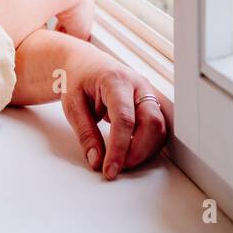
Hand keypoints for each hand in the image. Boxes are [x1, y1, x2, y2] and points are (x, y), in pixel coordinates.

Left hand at [60, 43, 167, 179]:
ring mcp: (147, 93)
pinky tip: (132, 152)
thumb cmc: (78, 79)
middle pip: (151, 123)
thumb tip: (97, 160)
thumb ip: (85, 134)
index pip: (124, 118)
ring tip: (123, 162)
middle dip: (137, 152)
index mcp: (115, 80)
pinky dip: (148, 145)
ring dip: (144, 151)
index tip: (110, 169)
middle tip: (118, 167)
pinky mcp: (150, 103)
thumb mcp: (72, 106)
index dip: (119, 148)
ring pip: (159, 127)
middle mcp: (137, 84)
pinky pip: (157, 128)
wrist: (84, 63)